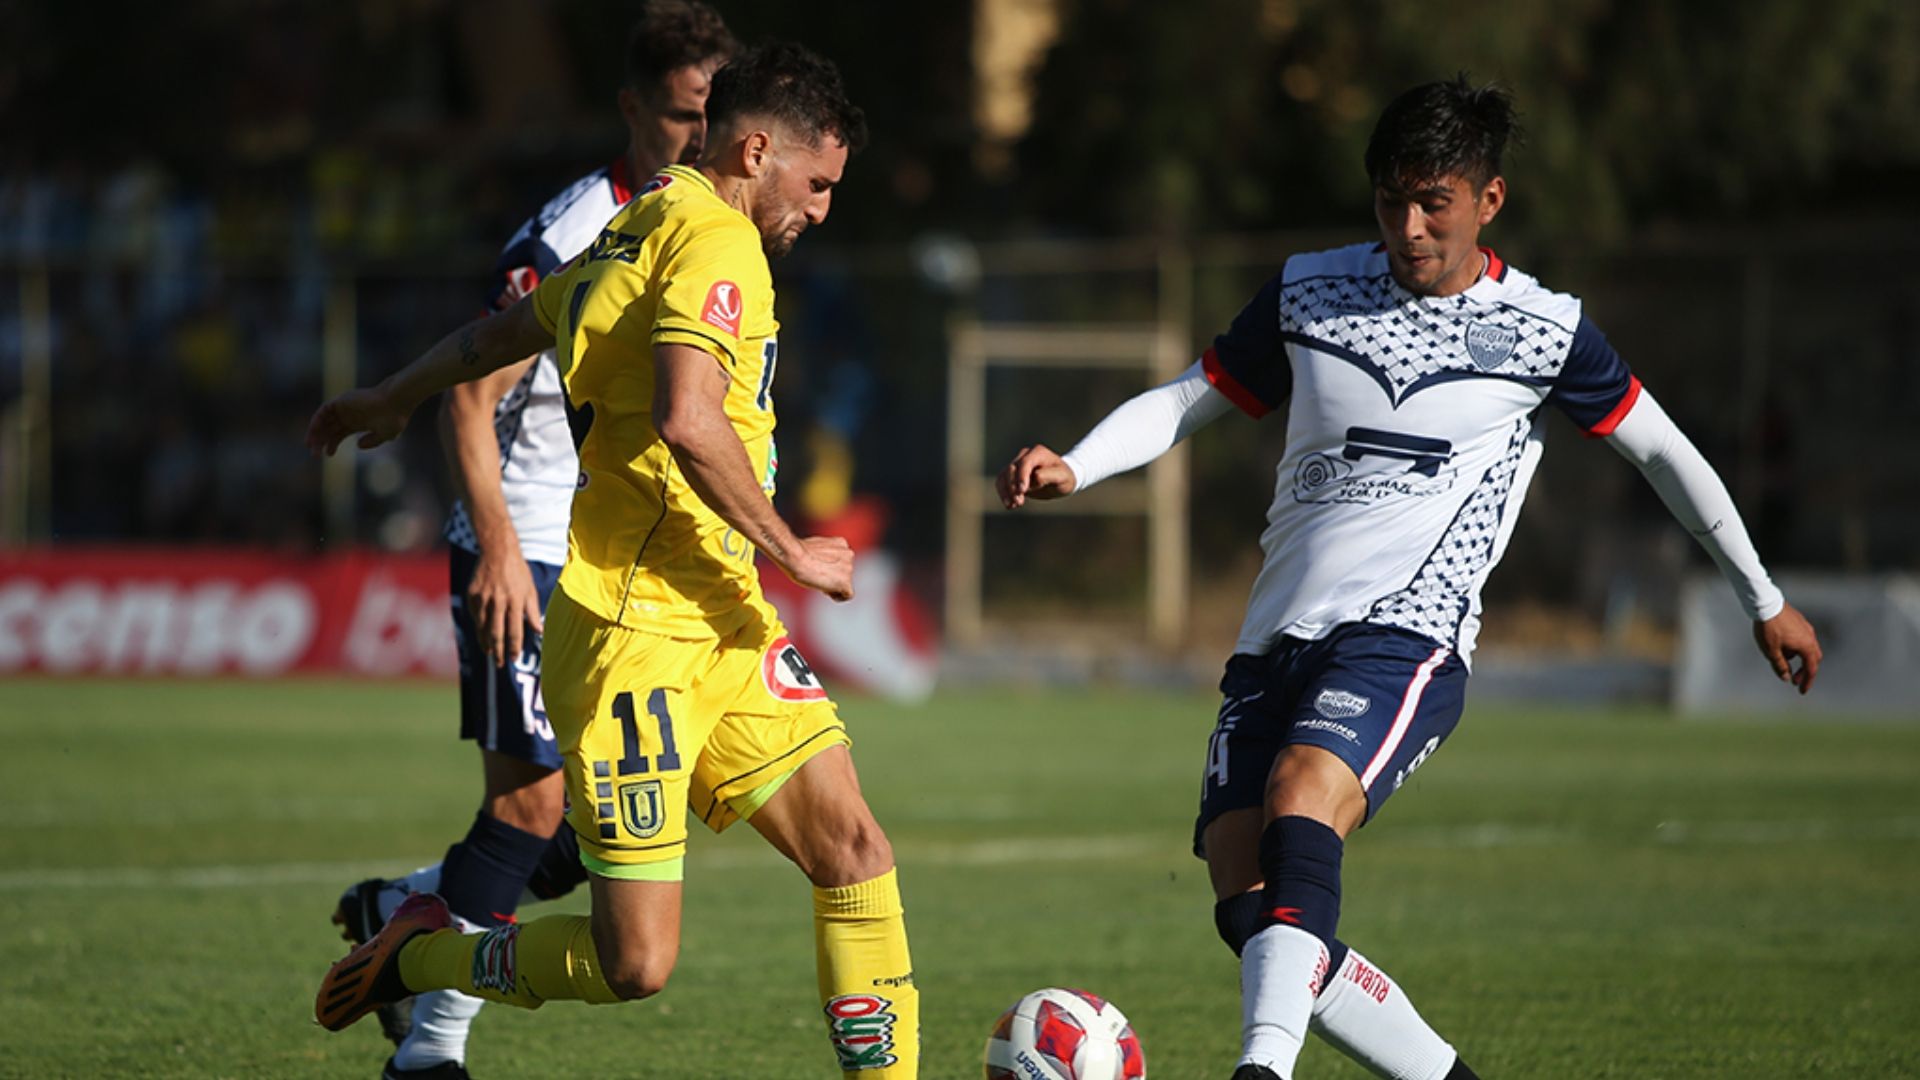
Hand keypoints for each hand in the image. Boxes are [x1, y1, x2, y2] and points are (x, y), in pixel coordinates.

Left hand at [306, 386, 411, 455]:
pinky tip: (314, 431)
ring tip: (310, 445)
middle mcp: (349, 415)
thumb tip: (358, 446)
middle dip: (320, 441)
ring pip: (324, 420)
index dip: (332, 444)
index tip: (329, 455)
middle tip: (314, 454)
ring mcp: (344, 408)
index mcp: (359, 423)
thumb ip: (372, 441)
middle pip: (329, 429)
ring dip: (315, 432)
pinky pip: (324, 410)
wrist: (396, 402)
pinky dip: (317, 420)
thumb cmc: (394, 418)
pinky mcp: (341, 401)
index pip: (339, 434)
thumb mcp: (385, 435)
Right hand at [467, 545, 543, 667]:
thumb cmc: (518, 572)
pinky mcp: (471, 595)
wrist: (497, 551)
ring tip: (489, 652)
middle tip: (499, 664)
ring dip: (485, 642)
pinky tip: (482, 633)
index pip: (514, 631)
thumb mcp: (530, 590)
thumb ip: (533, 612)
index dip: (514, 647)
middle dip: (498, 651)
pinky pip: (474, 616)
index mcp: (515, 601)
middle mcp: (498, 601)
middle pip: (496, 634)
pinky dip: (478, 626)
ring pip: (482, 627)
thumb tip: (539, 632)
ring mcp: (482, 598)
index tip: (513, 658)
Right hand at [782, 535, 854, 601]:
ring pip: (845, 583)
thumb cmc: (799, 553)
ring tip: (817, 581)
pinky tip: (825, 591)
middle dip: (832, 576)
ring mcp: (849, 569)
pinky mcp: (845, 582)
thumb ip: (825, 554)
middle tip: (817, 576)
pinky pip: (848, 595)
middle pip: (845, 572)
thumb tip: (822, 562)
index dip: (831, 567)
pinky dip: (838, 597)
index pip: (842, 560)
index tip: (820, 569)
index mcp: (841, 543)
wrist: (796, 558)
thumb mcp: (815, 547)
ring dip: (833, 585)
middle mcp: (848, 554)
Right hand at [997, 444, 1077, 508]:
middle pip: (1011, 469)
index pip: (1025, 463)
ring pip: (1003, 475)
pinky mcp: (1012, 474)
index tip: (1022, 491)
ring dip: (1006, 491)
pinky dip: (1003, 493)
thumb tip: (1034, 477)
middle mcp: (1025, 455)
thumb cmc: (1064, 477)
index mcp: (1038, 453)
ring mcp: (1017, 464)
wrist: (1060, 480)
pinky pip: (1001, 482)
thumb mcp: (1062, 477)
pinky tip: (1010, 505)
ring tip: (1012, 505)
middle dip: (1013, 487)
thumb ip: (1049, 475)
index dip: (1022, 476)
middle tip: (1020, 502)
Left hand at [1752, 602, 1820, 693]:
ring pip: (1807, 648)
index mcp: (1806, 646)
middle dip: (1804, 671)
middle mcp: (1810, 637)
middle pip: (1813, 659)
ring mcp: (1806, 628)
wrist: (1766, 604)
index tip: (1801, 691)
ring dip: (1798, 658)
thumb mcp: (1771, 651)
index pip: (1811, 669)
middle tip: (1794, 680)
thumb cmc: (1768, 628)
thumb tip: (1786, 678)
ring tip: (1782, 660)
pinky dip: (1796, 647)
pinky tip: (1782, 647)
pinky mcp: (1800, 622)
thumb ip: (1780, 666)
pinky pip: (1802, 638)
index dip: (1807, 682)